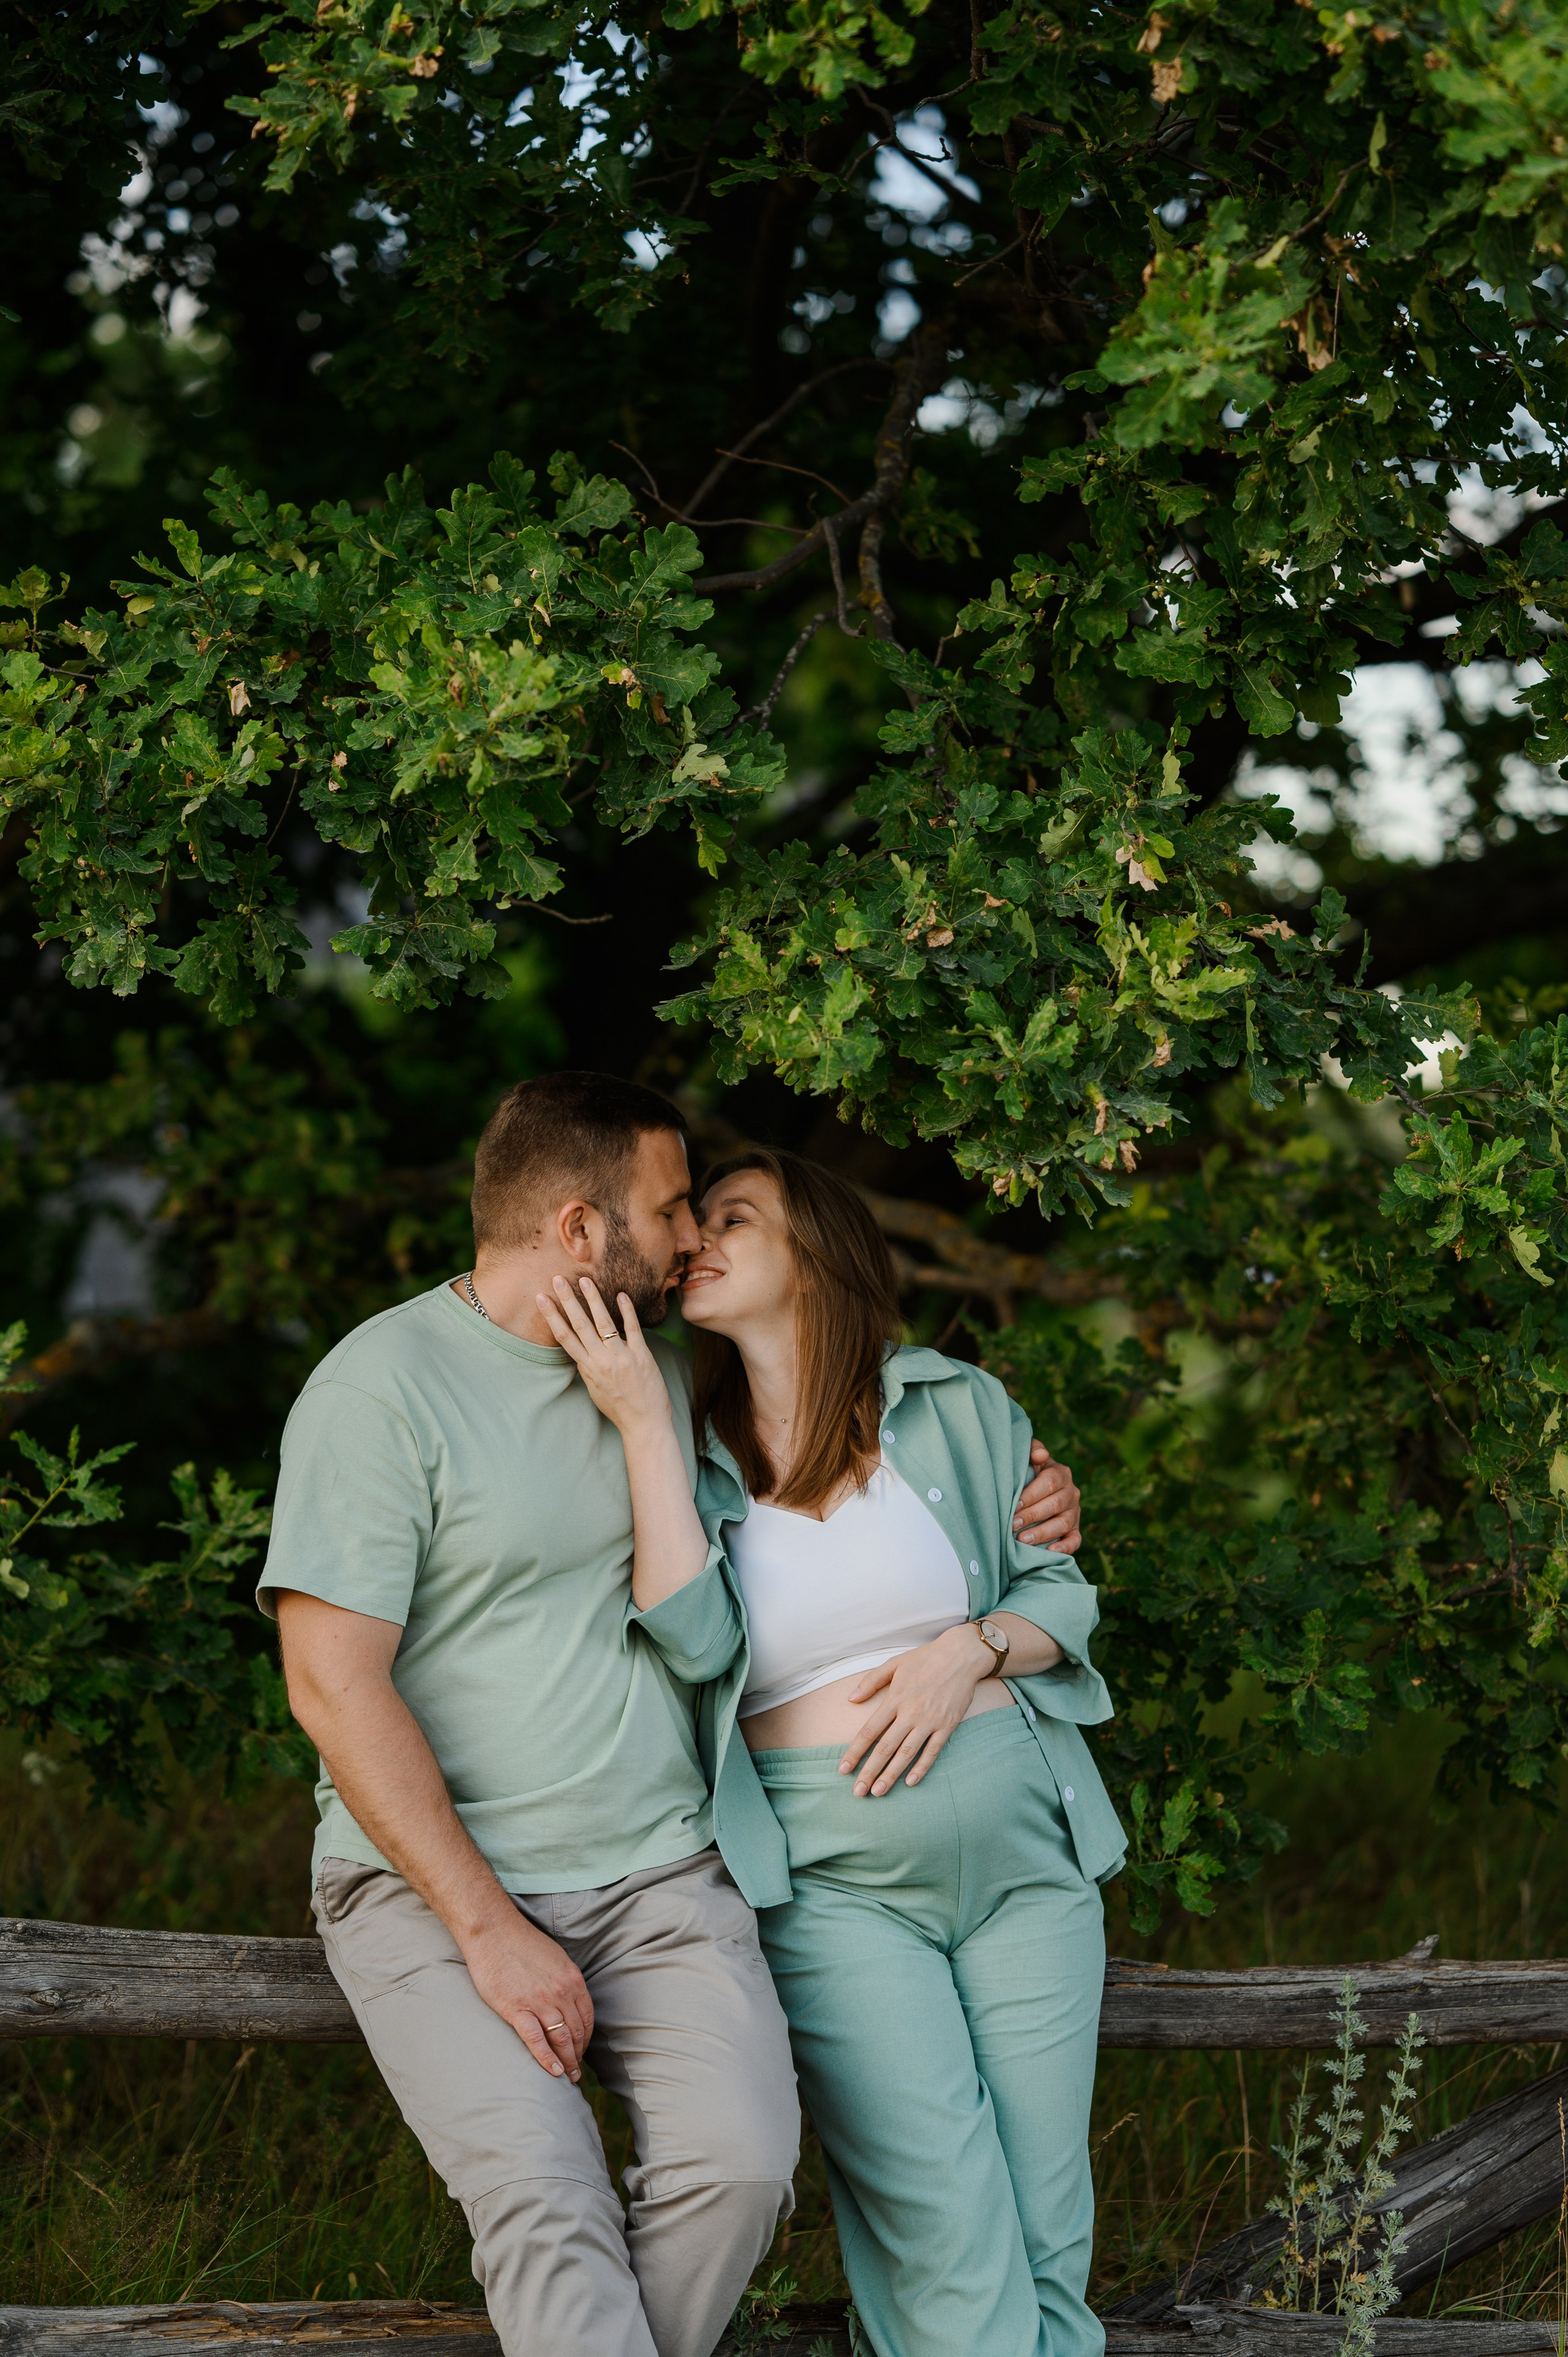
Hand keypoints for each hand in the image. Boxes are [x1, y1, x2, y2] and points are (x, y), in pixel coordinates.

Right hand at [462, 1909, 593, 2081]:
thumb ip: (564, 1980)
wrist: (493, 1932)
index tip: (582, 2050)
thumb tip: (569, 2001)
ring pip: (561, 2039)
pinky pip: (536, 2040)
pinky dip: (547, 2059)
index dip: (586, 2038)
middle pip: (576, 2032)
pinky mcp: (516, 2009)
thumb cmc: (521, 1943)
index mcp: (572, 1978)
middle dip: (578, 2054)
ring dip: (567, 2061)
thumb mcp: (555, 1958)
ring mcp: (540, 2002)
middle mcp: (561, 1992)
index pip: (587, 2017)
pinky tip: (554, 2072)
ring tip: (568, 2077)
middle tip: (577, 2072)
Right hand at [538, 1275, 669, 1435]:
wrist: (644, 1424)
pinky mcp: (642, 1356)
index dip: (551, 1316)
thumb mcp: (595, 1389)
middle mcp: (601, 1360)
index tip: (541, 1298)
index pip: (564, 1337)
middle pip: (580, 1324)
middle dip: (568, 1300)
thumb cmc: (619, 1408)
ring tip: (585, 1280)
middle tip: (557, 1279)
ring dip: (594, 1299)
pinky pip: (633, 1329)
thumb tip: (580, 1351)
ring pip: (604, 1322)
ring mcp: (622, 1357)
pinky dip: (627, 1311)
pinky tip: (622, 1295)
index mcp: (587, 1368)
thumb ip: (587, 1368)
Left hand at [838, 1625, 995, 1796]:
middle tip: (857, 1792)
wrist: (961, 1655)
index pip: (869, 1731)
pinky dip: (921, 1767)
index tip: (843, 1769)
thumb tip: (850, 1699)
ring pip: (906, 1753)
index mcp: (894, 1699)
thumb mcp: (894, 1663)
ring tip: (878, 1792)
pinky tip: (910, 1782)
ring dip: (891, 1775)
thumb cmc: (925, 1658)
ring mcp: (929, 1721)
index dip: (855, 1752)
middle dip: (869, 1771)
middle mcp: (910, 1713)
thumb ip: (871, 1681)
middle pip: (885, 1748)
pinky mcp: (947, 1725)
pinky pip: (932, 1751)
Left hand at [1014, 1440, 1080, 1551]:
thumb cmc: (1028, 1471)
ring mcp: (1074, 1512)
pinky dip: (1065, 1547)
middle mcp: (1071, 1493)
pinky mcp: (1075, 1530)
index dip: (1030, 1495)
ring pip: (1063, 1524)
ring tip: (1023, 1540)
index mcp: (1061, 1473)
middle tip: (1012, 1525)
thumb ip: (1033, 1449)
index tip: (1013, 1506)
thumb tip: (1040, 1455)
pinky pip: (1075, 1540)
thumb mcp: (1028, 1456)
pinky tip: (1051, 1551)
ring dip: (1042, 1533)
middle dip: (1032, 1516)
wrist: (1037, 1487)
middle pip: (1054, 1505)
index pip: (1048, 1483)